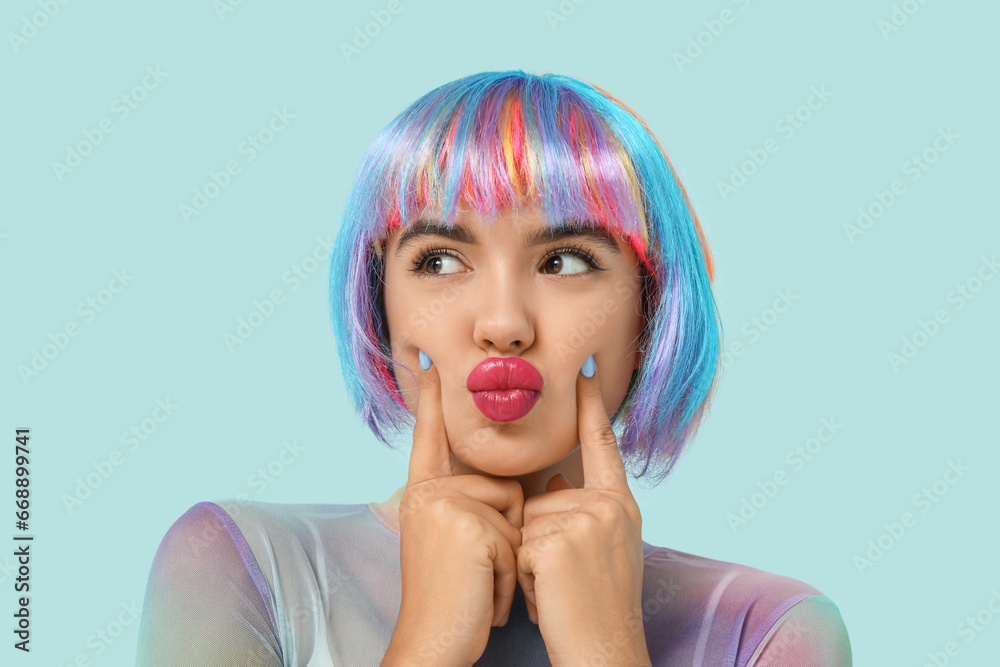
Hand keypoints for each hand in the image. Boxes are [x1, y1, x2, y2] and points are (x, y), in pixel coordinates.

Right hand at [383, 354, 524, 666]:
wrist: (433, 642)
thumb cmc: (451, 600)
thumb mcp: (451, 543)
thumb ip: (467, 508)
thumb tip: (510, 488)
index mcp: (423, 494)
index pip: (431, 439)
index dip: (430, 402)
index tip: (430, 363)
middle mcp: (428, 493)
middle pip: (503, 486)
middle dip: (506, 537)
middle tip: (475, 576)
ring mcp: (445, 505)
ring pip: (514, 510)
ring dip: (509, 557)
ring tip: (480, 584)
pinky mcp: (465, 524)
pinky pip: (515, 536)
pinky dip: (510, 573)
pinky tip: (483, 593)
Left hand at [515, 356, 651, 666]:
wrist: (604, 652)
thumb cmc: (600, 608)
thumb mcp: (607, 551)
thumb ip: (586, 511)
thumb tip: (555, 480)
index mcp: (621, 505)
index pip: (602, 445)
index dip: (592, 406)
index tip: (584, 367)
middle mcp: (608, 507)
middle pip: (545, 498)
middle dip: (540, 541)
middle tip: (567, 580)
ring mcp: (585, 523)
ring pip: (528, 522)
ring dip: (531, 561)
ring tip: (559, 590)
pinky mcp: (557, 542)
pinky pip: (519, 545)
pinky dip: (524, 576)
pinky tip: (548, 596)